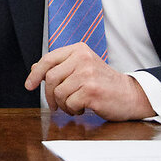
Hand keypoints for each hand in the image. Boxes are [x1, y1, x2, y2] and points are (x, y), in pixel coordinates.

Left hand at [24, 43, 155, 120]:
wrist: (131, 95)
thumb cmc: (104, 82)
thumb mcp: (82, 67)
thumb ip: (60, 66)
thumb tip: (34, 68)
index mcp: (79, 50)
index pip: (48, 59)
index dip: (35, 74)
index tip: (29, 85)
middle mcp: (83, 58)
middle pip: (51, 78)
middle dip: (49, 95)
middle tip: (55, 105)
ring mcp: (87, 74)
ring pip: (58, 93)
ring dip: (63, 104)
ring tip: (74, 105)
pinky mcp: (91, 91)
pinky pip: (69, 103)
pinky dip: (73, 110)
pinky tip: (83, 108)